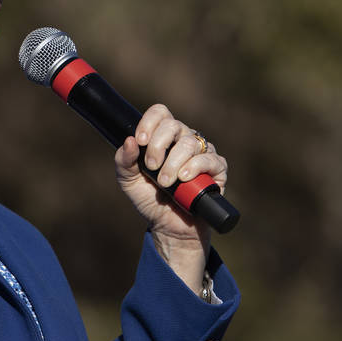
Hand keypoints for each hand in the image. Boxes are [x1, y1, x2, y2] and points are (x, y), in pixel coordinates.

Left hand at [114, 103, 227, 248]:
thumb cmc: (150, 199)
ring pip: (189, 143)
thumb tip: (129, 141)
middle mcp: (184, 140)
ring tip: (165, 183)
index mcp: (164, 137)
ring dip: (173, 164)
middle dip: (158, 145)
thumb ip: (124, 161)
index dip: (149, 122)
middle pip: (173, 125)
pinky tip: (184, 179)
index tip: (140, 141)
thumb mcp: (129, 181)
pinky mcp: (217, 170)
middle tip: (151, 167)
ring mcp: (202, 153)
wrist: (169, 226)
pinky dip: (194, 168)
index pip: (160, 113)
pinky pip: (209, 159)